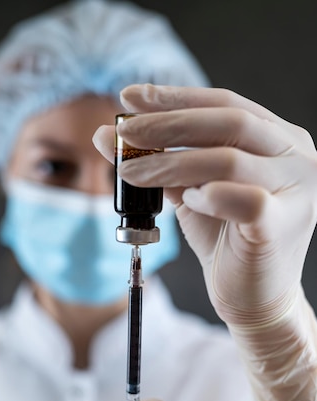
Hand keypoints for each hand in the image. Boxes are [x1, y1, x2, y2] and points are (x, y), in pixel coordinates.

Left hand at [94, 84, 316, 326]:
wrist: (253, 298)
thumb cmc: (227, 242)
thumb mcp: (190, 191)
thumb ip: (160, 161)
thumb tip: (108, 136)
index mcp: (278, 139)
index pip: (225, 103)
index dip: (175, 98)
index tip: (129, 97)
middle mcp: (296, 156)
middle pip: (228, 120)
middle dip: (167, 124)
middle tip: (123, 131)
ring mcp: (296, 189)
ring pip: (228, 159)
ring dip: (171, 163)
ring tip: (131, 172)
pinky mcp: (282, 223)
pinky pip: (242, 198)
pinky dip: (207, 195)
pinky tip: (188, 201)